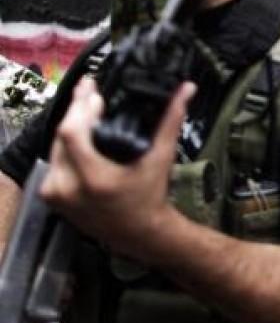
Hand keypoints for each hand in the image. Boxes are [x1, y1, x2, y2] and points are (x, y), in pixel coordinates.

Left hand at [40, 77, 194, 260]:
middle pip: (61, 136)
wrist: (139, 232)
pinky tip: (78, 134)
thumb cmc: (150, 197)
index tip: (93, 92)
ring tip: (84, 108)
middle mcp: (68, 188)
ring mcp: (56, 193)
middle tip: (88, 92)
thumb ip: (171, 121)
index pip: (71, 133)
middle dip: (75, 111)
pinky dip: (66, 145)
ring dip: (69, 126)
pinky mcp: (51, 196)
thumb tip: (185, 90)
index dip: (80, 109)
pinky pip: (54, 161)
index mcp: (93, 179)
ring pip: (54, 146)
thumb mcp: (161, 159)